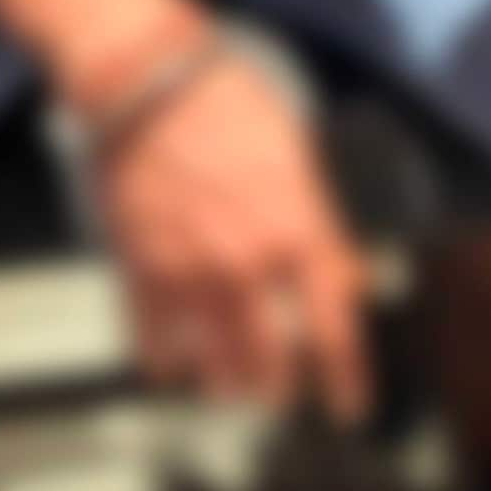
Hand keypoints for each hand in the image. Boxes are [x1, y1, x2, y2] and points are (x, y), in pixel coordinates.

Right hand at [88, 48, 370, 419]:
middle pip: (271, 363)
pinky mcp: (140, 269)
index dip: (347, 379)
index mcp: (296, 232)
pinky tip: (171, 366)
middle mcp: (247, 264)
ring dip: (226, 383)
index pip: (333, 329)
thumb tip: (343, 280)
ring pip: (213, 365)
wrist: (149, 82)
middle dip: (278, 389)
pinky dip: (165, 361)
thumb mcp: (298, 155)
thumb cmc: (228, 105)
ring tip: (230, 388)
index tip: (350, 408)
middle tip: (279, 394)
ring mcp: (191, 272)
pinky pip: (154, 342)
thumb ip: (321, 225)